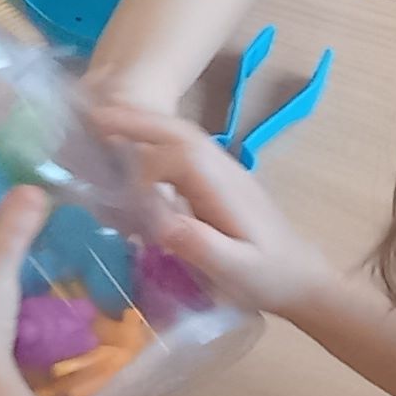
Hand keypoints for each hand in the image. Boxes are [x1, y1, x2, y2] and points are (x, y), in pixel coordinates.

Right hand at [92, 101, 331, 316]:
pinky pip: (184, 146)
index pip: (177, 157)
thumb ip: (201, 246)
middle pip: (177, 132)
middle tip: (90, 116)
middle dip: (135, 120)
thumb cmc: (268, 278)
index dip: (141, 165)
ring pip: (181, 134)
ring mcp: (224, 170)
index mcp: (223, 187)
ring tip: (101, 122)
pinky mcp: (220, 178)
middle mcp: (223, 169)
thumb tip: (158, 224)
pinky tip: (132, 145)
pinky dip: (155, 136)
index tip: (115, 189)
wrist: (305, 278)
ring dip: (143, 123)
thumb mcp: (236, 270)